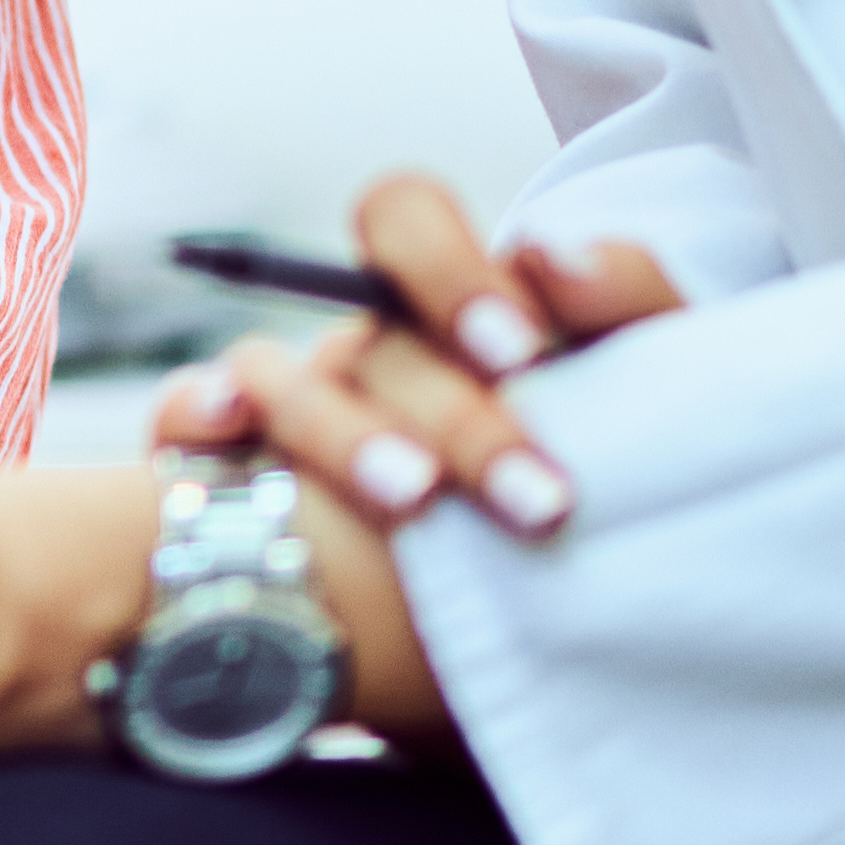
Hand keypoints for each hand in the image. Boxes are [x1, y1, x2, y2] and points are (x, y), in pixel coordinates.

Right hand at [155, 172, 675, 547]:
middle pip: (369, 339)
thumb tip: (550, 252)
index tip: (520, 354)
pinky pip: (186, 427)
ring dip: (341, 433)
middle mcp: (361, 351)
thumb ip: (627, 301)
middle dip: (458, 417)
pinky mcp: (240, 486)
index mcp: (448, 308)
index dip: (449, 270)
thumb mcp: (658, 391)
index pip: (403, 219)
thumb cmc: (616, 488)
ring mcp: (294, 413)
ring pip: (274, 380)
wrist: (590, 625)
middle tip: (538, 503)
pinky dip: (195, 417)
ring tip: (417, 506)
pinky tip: (233, 441)